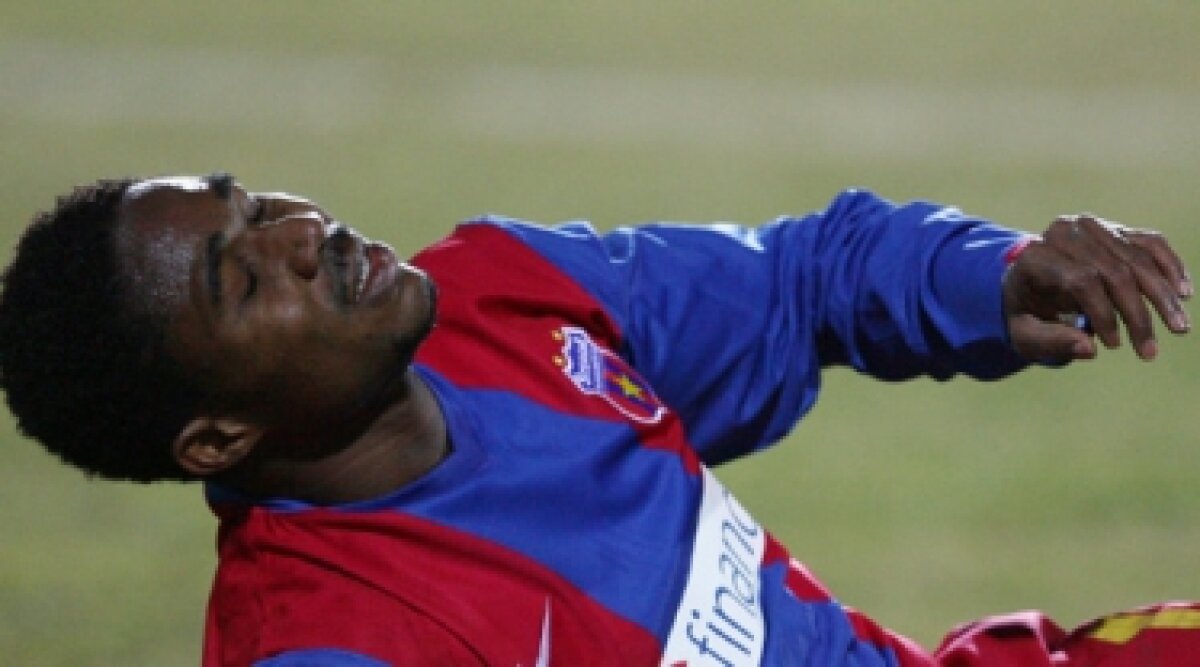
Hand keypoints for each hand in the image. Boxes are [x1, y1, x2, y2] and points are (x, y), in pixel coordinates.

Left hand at [1002, 214, 1191, 361]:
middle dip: (1138, 314)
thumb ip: (1051, 342)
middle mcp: (1065, 233)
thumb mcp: (1025, 335)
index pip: (1081, 279)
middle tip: (1150, 350)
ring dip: (1163, 295)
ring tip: (1179, 328)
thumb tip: (1089, 350)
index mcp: (1036, 256)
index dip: (1102, 314)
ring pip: (1138, 258)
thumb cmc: (1027, 314)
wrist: (1030, 285)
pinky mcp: (1116, 228)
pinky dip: (1171, 266)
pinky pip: (1151, 242)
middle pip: (1114, 270)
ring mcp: (1093, 227)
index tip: (1113, 345)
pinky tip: (1183, 293)